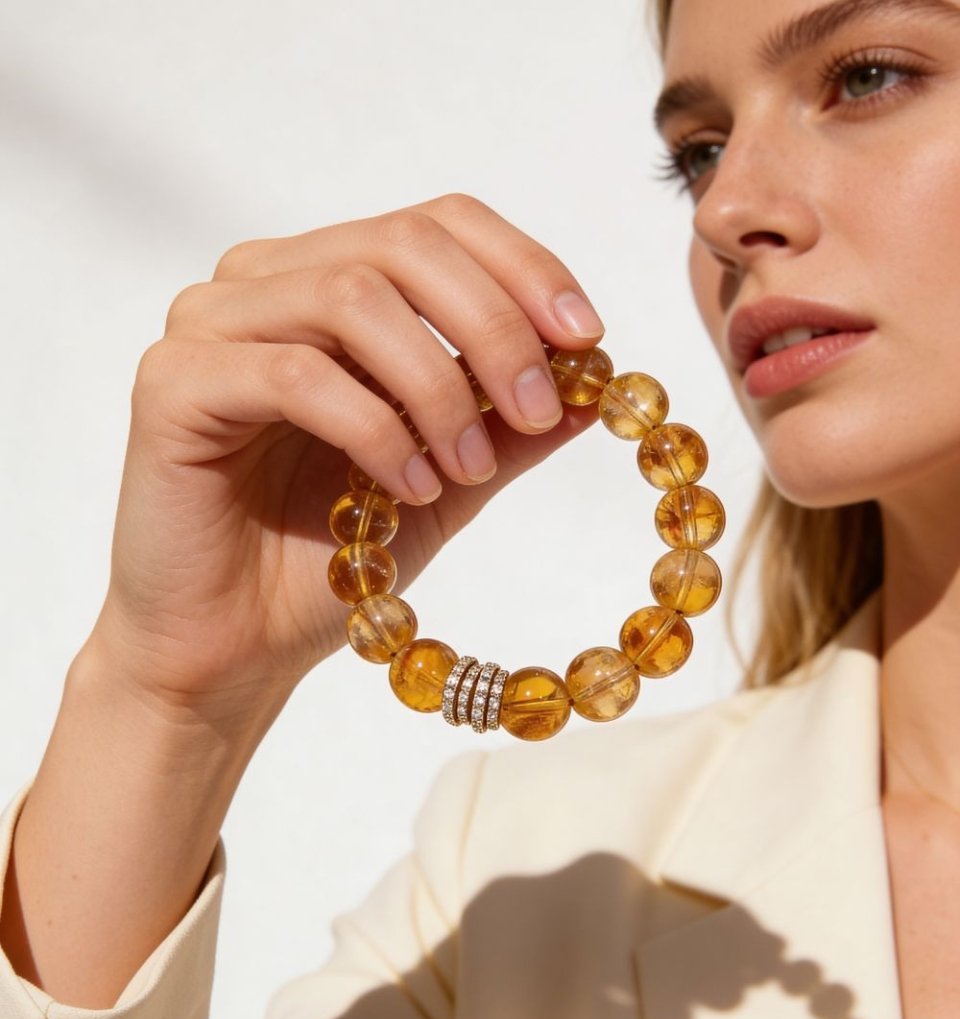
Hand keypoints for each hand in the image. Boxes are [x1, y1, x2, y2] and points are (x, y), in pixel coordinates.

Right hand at [90, 194, 604, 713]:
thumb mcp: (448, 479)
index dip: (520, 267)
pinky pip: (295, 375)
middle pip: (399, 246)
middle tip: (540, 410)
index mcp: (325, 283)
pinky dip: (375, 430)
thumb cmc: (329, 558)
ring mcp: (209, 326)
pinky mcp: (172, 384)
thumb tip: (601, 378)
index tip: (586, 338)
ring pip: (350, 300)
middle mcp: (263, 283)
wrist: (233, 646)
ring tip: (468, 471)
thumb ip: (509, 425)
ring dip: (437, 387)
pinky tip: (410, 488)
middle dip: (491, 327)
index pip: (434, 225)